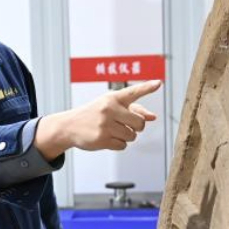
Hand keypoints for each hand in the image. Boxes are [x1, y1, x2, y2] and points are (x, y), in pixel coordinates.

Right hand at [34, 80, 160, 158]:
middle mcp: (109, 109)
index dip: (147, 88)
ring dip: (127, 136)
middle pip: (140, 123)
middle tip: (126, 125)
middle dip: (137, 127)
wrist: (70, 126)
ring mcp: (105, 125)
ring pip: (132, 136)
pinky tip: (107, 138)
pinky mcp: (102, 139)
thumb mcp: (112, 106)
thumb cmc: (95, 114)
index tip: (159, 83)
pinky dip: (118, 144)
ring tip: (113, 131)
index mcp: (113, 98)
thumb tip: (153, 117)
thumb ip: (134, 110)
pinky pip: (123, 146)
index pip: (133, 92)